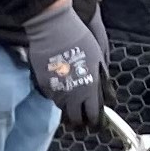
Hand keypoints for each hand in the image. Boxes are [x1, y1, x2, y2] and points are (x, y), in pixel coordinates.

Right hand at [22, 0, 107, 131]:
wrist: (53, 28)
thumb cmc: (79, 39)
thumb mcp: (98, 58)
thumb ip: (101, 79)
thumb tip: (106, 95)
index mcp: (89, 88)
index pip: (93, 115)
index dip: (95, 121)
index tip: (95, 122)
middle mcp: (72, 94)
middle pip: (76, 119)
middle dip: (80, 122)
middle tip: (81, 121)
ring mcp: (56, 91)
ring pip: (62, 109)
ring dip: (67, 108)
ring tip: (70, 103)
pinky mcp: (43, 85)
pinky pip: (51, 97)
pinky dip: (56, 96)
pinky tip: (59, 87)